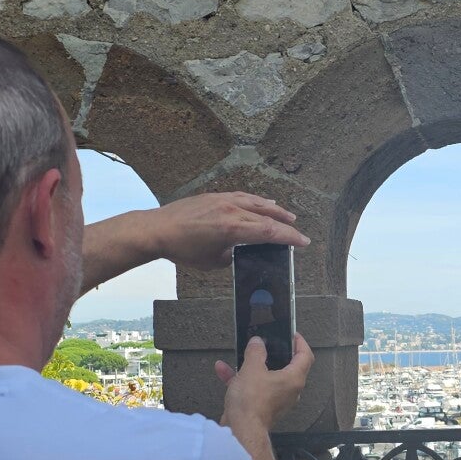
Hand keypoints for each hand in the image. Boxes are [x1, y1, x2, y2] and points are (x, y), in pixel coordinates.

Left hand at [150, 192, 309, 269]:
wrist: (157, 230)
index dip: (289, 237)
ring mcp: (223, 200)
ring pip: (257, 203)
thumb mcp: (212, 262)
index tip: (303, 242)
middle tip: (299, 233)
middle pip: (267, 217)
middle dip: (286, 226)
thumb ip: (232, 255)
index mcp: (233, 229)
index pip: (269, 232)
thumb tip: (240, 251)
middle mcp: (231, 211)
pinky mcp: (215, 196)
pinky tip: (262, 202)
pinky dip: (256, 201)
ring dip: (274, 210)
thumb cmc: (182, 249)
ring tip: (287, 216)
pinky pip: (243, 197)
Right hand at [216, 334, 313, 431]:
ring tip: (241, 355)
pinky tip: (223, 370)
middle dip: (274, 353)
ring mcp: (276, 400)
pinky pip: (254, 388)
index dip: (300, 342)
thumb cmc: (251, 403)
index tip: (292, 335)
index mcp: (293, 379)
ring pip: (266, 377)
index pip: (305, 356)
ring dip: (252, 366)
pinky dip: (241, 379)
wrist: (240, 431)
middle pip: (287, 366)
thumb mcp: (251, 369)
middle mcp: (289, 391)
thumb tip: (257, 343)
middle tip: (267, 342)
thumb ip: (255, 352)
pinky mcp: (262, 407)